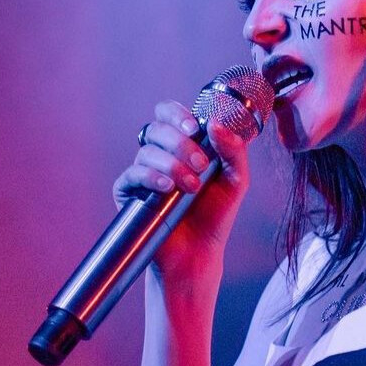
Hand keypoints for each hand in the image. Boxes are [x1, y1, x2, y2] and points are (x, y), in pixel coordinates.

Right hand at [111, 98, 251, 283]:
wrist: (199, 252)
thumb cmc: (215, 215)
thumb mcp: (235, 180)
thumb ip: (233, 150)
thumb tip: (214, 123)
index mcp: (182, 145)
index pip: (168, 113)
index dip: (177, 114)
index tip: (194, 128)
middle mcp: (159, 155)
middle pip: (157, 129)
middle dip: (181, 143)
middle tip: (201, 165)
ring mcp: (143, 173)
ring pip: (147, 151)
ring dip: (172, 165)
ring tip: (191, 187)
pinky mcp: (130, 193)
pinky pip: (132, 174)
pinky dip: (150, 176)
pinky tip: (166, 188)